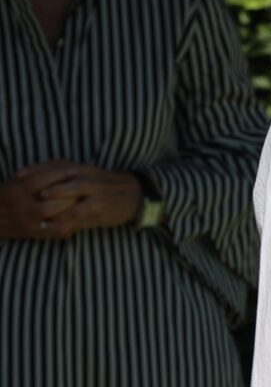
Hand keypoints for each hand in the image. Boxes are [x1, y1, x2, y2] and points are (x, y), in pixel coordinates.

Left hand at [1, 163, 139, 238]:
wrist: (136, 195)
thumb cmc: (107, 189)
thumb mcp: (89, 178)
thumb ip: (67, 181)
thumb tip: (40, 188)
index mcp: (82, 169)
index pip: (56, 164)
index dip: (36, 168)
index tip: (18, 175)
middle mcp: (89, 176)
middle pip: (64, 173)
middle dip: (44, 179)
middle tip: (24, 186)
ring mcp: (96, 190)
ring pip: (76, 189)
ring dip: (59, 193)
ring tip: (43, 199)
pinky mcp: (102, 205)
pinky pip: (84, 210)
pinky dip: (70, 216)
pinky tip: (58, 222)